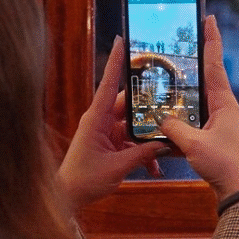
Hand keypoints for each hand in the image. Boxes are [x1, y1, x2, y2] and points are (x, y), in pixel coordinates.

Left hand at [57, 36, 167, 210]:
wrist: (69, 197)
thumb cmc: (84, 179)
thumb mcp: (117, 167)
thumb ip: (142, 154)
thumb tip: (164, 144)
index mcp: (96, 118)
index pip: (109, 84)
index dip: (116, 62)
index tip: (121, 40)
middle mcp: (101, 120)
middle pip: (129, 104)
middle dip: (149, 106)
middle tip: (169, 98)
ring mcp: (106, 132)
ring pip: (134, 125)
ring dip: (149, 137)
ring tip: (167, 144)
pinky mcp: (110, 144)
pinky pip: (131, 141)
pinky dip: (143, 152)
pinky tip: (155, 167)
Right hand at [156, 15, 238, 201]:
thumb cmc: (224, 165)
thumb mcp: (194, 144)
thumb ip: (173, 128)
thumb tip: (159, 118)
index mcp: (223, 103)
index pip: (214, 63)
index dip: (211, 39)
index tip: (208, 17)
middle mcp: (222, 109)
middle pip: (204, 78)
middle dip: (191, 62)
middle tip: (179, 43)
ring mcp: (218, 124)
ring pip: (194, 102)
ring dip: (180, 95)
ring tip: (162, 81)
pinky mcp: (211, 139)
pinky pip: (191, 124)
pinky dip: (177, 123)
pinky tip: (160, 125)